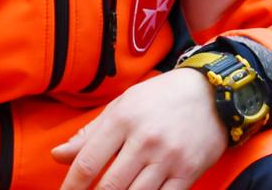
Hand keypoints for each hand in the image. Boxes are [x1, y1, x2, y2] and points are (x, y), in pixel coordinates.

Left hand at [52, 68, 227, 189]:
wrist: (213, 91)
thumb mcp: (122, 106)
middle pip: (110, 186)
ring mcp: (169, 157)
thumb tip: (58, 155)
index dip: (71, 186)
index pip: (87, 162)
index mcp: (123, 119)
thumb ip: (90, 133)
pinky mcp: (188, 171)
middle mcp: (145, 139)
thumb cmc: (161, 98)